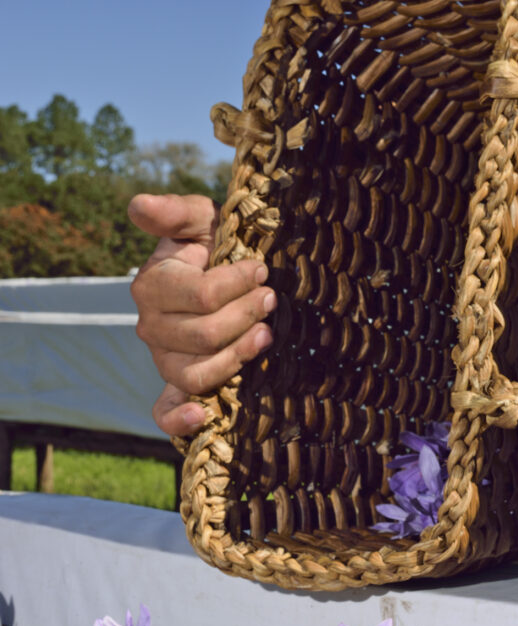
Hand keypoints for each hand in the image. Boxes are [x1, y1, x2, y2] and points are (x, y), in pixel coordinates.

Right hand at [128, 193, 275, 436]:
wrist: (221, 273)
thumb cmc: (212, 243)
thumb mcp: (199, 219)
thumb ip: (173, 212)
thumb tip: (139, 205)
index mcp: (152, 287)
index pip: (200, 297)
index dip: (236, 284)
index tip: (261, 269)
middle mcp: (151, 328)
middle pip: (204, 336)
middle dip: (245, 316)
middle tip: (271, 300)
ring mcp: (163, 360)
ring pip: (197, 373)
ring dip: (236, 358)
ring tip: (266, 336)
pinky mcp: (175, 385)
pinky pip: (166, 412)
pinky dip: (180, 420)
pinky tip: (203, 416)